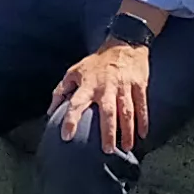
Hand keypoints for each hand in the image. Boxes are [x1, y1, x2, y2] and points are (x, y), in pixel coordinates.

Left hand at [50, 38, 153, 156]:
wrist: (124, 44)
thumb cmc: (96, 62)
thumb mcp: (75, 71)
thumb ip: (61, 91)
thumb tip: (50, 111)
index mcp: (88, 85)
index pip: (76, 103)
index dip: (70, 119)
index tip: (66, 136)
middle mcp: (106, 87)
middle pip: (108, 112)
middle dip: (108, 132)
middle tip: (107, 150)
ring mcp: (124, 87)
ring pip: (127, 112)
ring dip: (127, 131)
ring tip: (127, 148)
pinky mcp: (139, 85)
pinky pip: (141, 105)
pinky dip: (143, 121)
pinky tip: (143, 135)